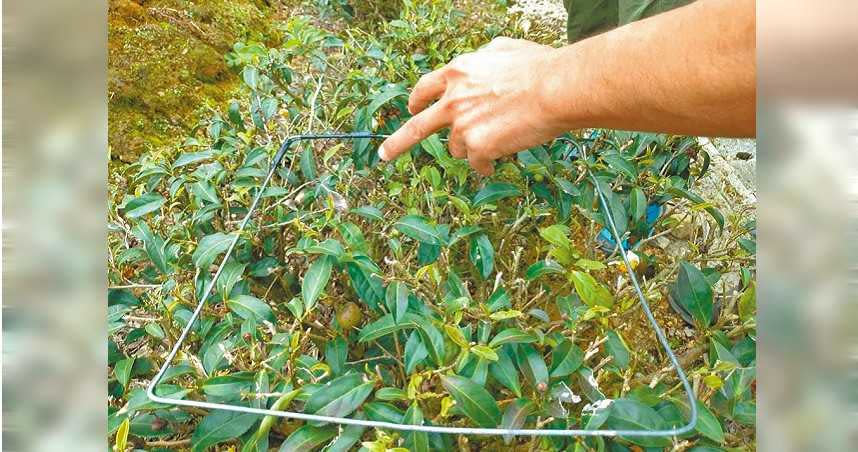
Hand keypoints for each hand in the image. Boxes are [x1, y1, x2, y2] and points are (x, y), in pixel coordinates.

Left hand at [378, 37, 565, 175]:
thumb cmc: (539, 67)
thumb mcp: (504, 49)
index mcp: (457, 72)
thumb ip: (483, 58)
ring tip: (498, 139)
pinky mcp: (477, 146)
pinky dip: (487, 163)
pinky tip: (501, 158)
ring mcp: (462, 125)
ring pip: (457, 147)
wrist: (556, 89)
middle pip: (417, 127)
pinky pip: (477, 163)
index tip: (410, 107)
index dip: (416, 99)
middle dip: (397, 142)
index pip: (425, 88)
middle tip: (385, 154)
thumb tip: (480, 60)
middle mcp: (453, 99)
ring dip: (472, 147)